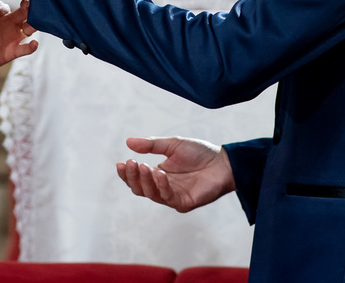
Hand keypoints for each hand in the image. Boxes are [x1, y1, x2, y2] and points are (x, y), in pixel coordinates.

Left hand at [0, 0, 37, 75]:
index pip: (6, 4)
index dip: (8, 4)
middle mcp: (9, 23)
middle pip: (22, 12)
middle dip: (27, 7)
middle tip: (29, 2)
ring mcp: (13, 36)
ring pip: (28, 28)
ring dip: (33, 24)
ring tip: (35, 21)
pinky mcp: (13, 51)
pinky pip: (24, 48)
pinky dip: (31, 47)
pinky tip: (34, 43)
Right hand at [115, 136, 235, 213]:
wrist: (223, 161)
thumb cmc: (200, 152)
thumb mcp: (172, 144)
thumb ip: (151, 145)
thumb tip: (128, 142)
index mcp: (159, 174)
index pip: (137, 178)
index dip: (126, 173)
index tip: (120, 163)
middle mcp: (163, 188)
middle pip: (140, 189)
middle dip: (132, 177)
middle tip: (129, 163)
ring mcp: (173, 196)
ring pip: (151, 194)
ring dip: (145, 180)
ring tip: (143, 165)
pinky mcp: (184, 202)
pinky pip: (167, 197)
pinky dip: (161, 185)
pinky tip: (160, 173)